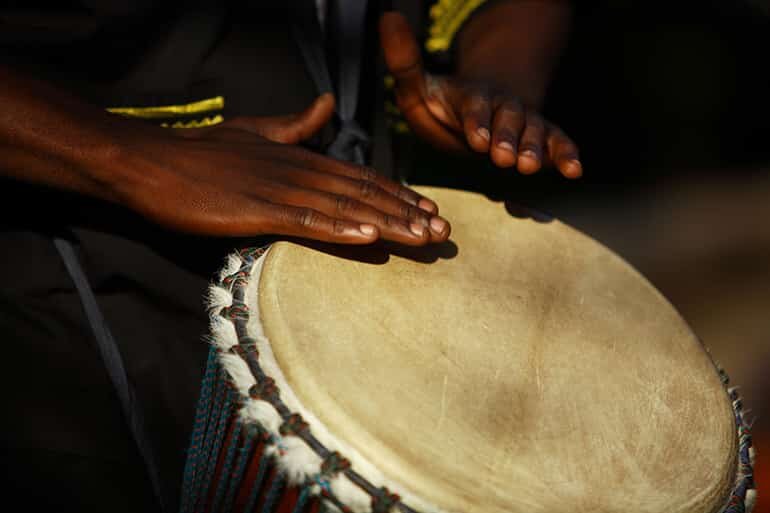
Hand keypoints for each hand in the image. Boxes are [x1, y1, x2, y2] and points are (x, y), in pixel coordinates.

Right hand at [105, 94, 448, 244]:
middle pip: (364, 193)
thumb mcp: (255, 132)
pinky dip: (339, 229)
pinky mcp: (255, 210)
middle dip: (407, 213)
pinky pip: (305, 221)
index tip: (429, 210)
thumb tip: (326, 104)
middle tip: (443, 232)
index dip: (398, 194)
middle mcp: (298, 170)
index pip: (360, 177)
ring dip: (388, 224)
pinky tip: (368, 238)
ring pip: (344, 208)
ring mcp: (278, 189)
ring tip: (423, 238)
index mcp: (300, 156)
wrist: (150, 161)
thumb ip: (295, 124)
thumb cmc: (201, 153)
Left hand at [379, 12, 581, 177]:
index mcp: (471, 98)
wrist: (479, 114)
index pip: (474, 107)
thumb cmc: (445, 106)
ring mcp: (524, 122)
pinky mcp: (543, 137)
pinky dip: (566, 156)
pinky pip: (558, 143)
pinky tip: (573, 171)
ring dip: (534, 149)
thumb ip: (404, 62)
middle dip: (507, 138)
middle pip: (508, 119)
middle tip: (505, 158)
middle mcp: (502, 107)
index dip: (476, 121)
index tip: (476, 138)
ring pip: (534, 131)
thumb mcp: (417, 86)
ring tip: (530, 166)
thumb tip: (389, 18)